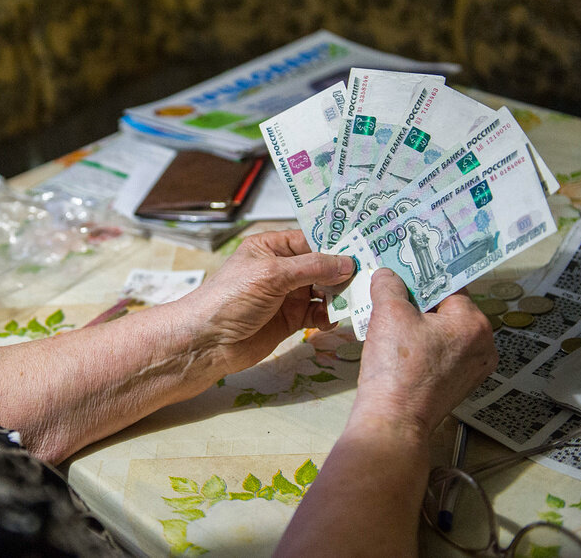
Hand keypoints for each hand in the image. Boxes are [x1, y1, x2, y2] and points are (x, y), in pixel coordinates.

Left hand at [182, 229, 355, 373]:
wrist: (208, 342)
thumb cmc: (230, 298)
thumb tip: (348, 262)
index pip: (312, 239)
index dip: (337, 244)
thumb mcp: (271, 274)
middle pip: (323, 265)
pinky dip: (330, 315)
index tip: (366, 247)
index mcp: (272, 247)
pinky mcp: (291, 319)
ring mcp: (287, 294)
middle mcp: (282, 268)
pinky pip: (319, 313)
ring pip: (324, 290)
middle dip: (344, 271)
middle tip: (372, 276)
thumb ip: (311, 267)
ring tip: (359, 298)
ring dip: (341, 295)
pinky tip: (335, 318)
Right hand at [352, 268, 497, 437]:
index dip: (421, 278)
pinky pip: (442, 354)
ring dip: (419, 326)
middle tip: (391, 301)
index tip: (400, 275)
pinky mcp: (460, 385)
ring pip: (444, 332)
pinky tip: (399, 349)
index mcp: (474, 323)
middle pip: (447, 309)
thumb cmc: (396, 370)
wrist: (393, 421)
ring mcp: (474, 368)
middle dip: (418, 304)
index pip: (448, 285)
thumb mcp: (388, 313)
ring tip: (391, 326)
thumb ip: (389, 285)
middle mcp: (483, 346)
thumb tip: (387, 274)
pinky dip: (423, 347)